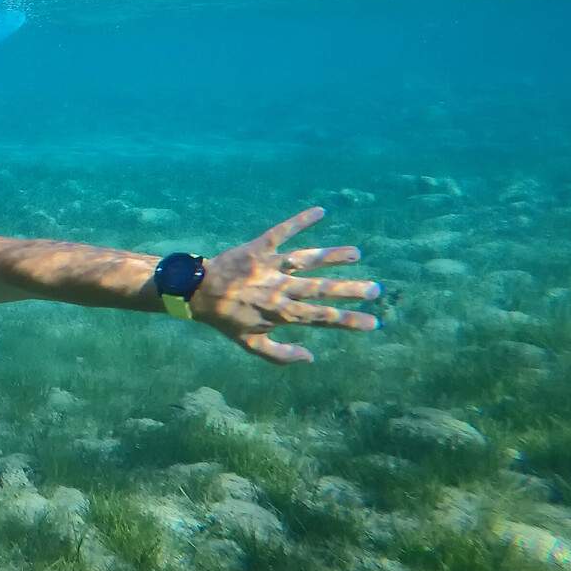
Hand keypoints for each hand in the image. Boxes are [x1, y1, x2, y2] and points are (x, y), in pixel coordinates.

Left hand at [196, 206, 380, 364]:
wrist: (194, 292)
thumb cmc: (225, 319)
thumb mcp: (250, 344)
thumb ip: (280, 354)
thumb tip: (311, 359)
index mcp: (281, 314)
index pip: (322, 318)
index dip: (348, 321)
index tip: (373, 323)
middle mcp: (280, 290)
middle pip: (321, 289)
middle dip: (350, 290)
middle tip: (376, 289)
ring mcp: (270, 267)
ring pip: (306, 260)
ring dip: (332, 255)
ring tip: (355, 253)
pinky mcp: (258, 248)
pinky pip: (281, 233)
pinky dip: (299, 221)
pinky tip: (320, 211)